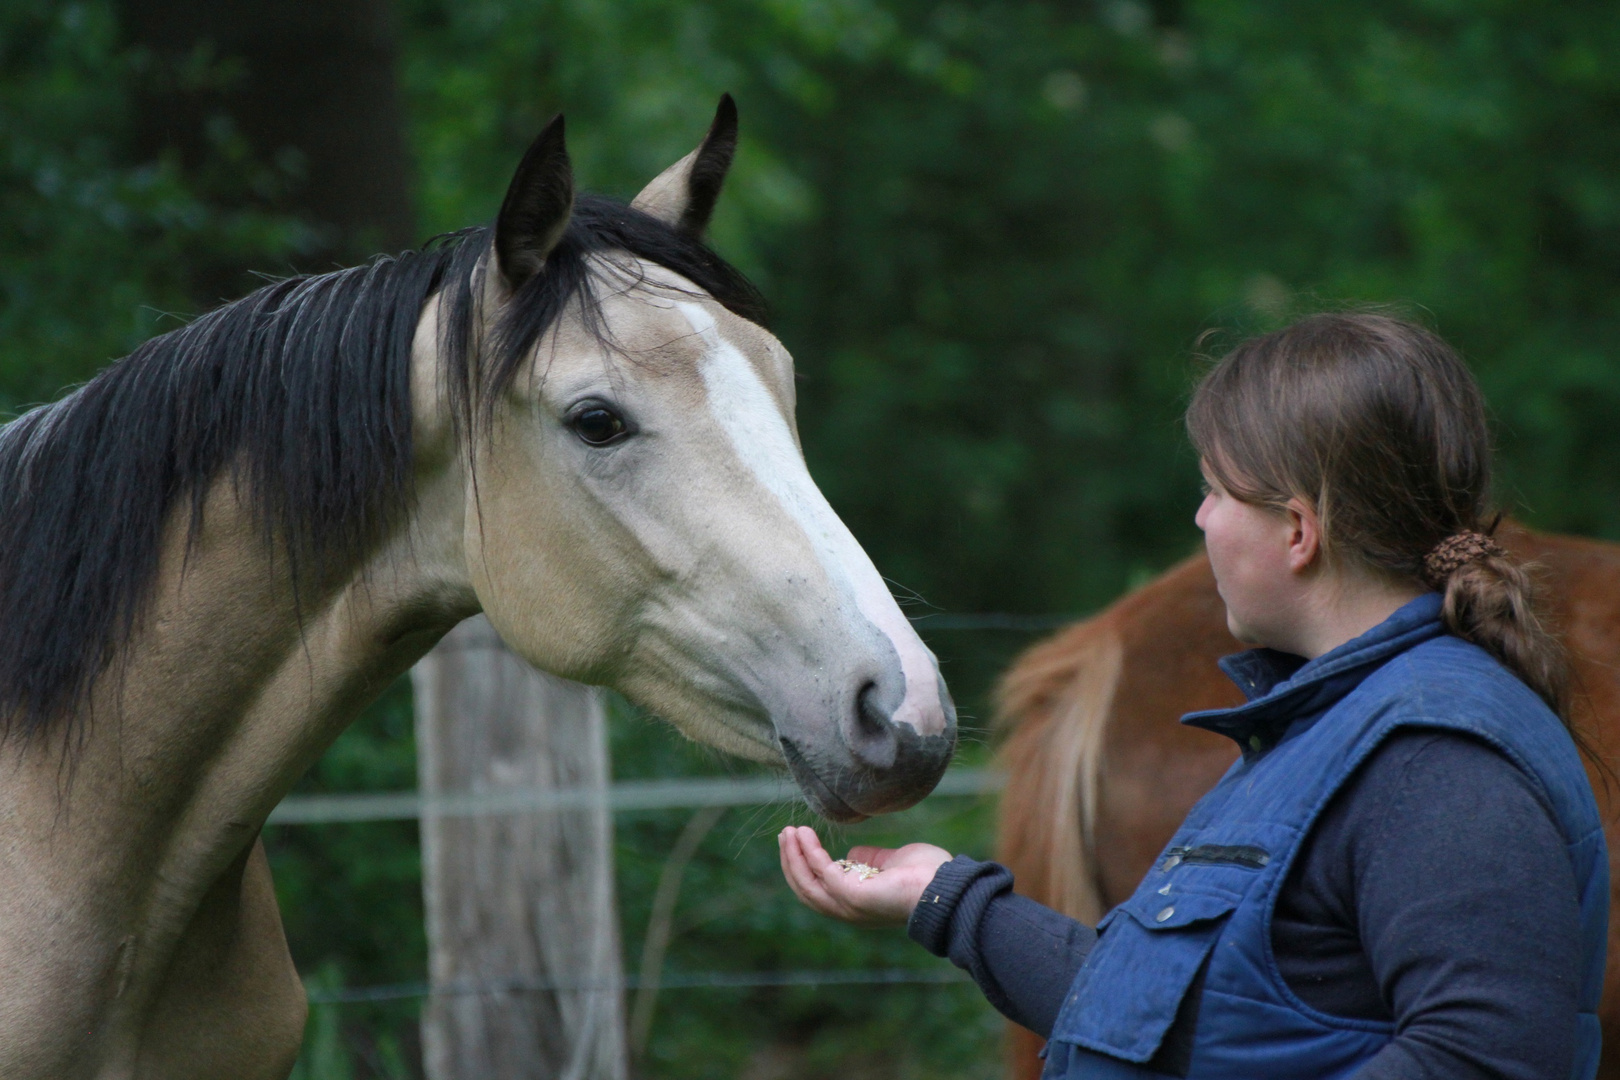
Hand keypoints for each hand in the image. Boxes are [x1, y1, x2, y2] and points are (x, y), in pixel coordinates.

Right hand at [778, 825, 952, 926]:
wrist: (946, 886)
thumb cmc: (926, 875)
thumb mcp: (890, 863)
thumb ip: (870, 860)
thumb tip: (852, 855)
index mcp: (856, 904)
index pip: (817, 889)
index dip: (802, 866)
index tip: (796, 840)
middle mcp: (848, 910)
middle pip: (805, 888)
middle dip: (791, 861)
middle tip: (785, 834)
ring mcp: (849, 906)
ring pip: (807, 885)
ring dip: (793, 857)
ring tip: (788, 833)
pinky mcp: (853, 896)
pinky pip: (822, 873)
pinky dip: (810, 853)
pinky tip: (805, 835)